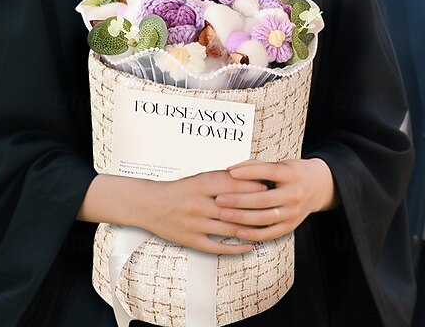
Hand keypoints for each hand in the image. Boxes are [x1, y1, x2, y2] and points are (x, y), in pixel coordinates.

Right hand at [131, 171, 268, 254]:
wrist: (150, 204)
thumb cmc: (180, 189)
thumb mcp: (200, 178)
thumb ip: (222, 179)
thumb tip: (251, 179)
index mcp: (201, 184)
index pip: (233, 185)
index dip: (253, 186)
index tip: (269, 187)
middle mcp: (198, 203)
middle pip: (234, 207)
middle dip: (256, 207)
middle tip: (274, 207)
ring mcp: (195, 224)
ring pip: (229, 228)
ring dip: (250, 228)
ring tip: (267, 227)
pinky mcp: (191, 240)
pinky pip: (217, 247)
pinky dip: (236, 247)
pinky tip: (250, 245)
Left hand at [215, 158, 336, 241]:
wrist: (319, 186)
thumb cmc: (293, 173)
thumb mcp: (280, 164)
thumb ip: (257, 166)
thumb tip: (231, 170)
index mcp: (291, 174)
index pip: (268, 172)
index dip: (248, 172)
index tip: (229, 172)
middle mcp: (294, 194)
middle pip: (264, 199)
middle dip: (239, 200)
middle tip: (219, 199)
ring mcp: (294, 212)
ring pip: (265, 218)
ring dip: (242, 218)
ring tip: (223, 215)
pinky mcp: (291, 225)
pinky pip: (271, 233)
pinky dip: (254, 234)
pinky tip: (238, 232)